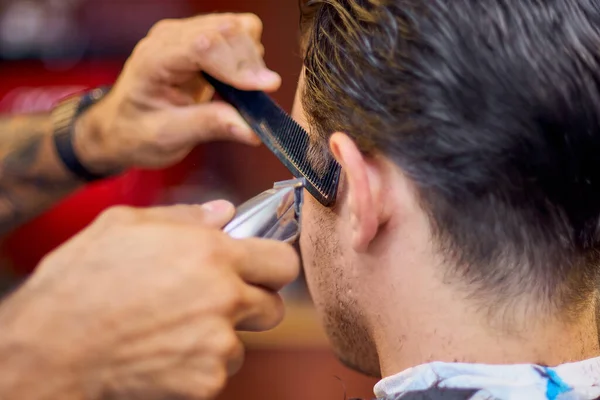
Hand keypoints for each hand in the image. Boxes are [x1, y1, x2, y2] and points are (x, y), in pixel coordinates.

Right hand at [0, 201, 298, 399]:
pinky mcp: (206, 381)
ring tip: (177, 328)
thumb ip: (186, 216)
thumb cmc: (82, 281)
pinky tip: (166, 351)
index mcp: (212, 254)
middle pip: (274, 306)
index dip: (273, 265)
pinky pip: (219, 370)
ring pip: (244, 341)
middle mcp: (225, 298)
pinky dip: (200, 365)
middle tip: (220, 300)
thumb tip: (225, 213)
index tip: (261, 269)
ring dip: (222, 336)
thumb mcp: (126, 225)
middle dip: (254, 302)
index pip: (283, 262)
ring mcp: (218, 343)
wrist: (51, 347)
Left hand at [74, 13, 280, 172]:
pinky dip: (249, 56)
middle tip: (258, 100)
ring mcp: (187, 34)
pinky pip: (238, 34)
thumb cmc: (136, 132)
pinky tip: (240, 81)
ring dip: (252, 59)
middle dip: (250, 64)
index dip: (238, 64)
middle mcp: (171, 38)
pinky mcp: (203, 40)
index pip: (203, 45)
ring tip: (245, 93)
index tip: (265, 87)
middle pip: (227, 30)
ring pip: (238, 27)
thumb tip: (251, 129)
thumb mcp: (167, 137)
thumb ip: (208, 126)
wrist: (122, 126)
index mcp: (154, 59)